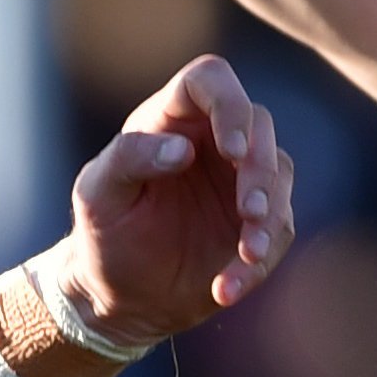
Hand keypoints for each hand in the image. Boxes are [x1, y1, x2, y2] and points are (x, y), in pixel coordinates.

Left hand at [57, 54, 295, 338]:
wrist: (121, 296)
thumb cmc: (104, 233)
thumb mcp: (97, 195)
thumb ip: (129, 159)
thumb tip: (183, 149)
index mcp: (171, 119)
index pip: (210, 80)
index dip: (229, 104)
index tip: (232, 148)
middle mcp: (212, 141)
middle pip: (258, 124)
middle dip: (261, 167)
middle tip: (248, 211)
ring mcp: (239, 180)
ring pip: (279, 173)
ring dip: (270, 215)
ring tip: (247, 254)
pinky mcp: (256, 221)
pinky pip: (278, 230)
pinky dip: (259, 261)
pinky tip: (227, 288)